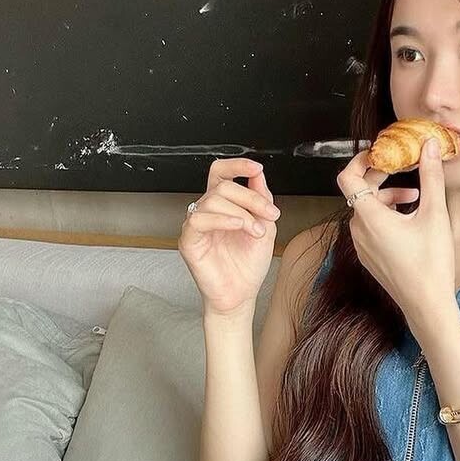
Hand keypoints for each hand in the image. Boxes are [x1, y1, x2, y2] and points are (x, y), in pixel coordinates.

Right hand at [178, 157, 281, 314]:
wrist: (241, 295)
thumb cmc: (248, 266)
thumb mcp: (264, 227)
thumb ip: (261, 200)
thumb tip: (258, 174)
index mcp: (224, 206)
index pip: (221, 173)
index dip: (236, 165)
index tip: (256, 168)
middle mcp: (208, 212)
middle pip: (223, 185)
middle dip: (251, 197)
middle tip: (271, 215)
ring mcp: (196, 225)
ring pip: (213, 199)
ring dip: (242, 212)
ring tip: (257, 231)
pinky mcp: (189, 240)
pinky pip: (199, 220)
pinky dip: (223, 219)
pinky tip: (238, 226)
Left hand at [337, 135, 455, 323]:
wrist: (427, 305)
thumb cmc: (430, 264)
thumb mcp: (434, 214)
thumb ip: (430, 176)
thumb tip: (427, 146)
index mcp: (369, 217)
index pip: (347, 177)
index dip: (360, 160)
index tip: (380, 153)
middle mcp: (359, 230)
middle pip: (360, 192)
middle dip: (381, 177)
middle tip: (404, 169)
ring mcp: (361, 245)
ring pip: (367, 210)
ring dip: (387, 198)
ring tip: (415, 199)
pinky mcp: (369, 256)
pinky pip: (370, 227)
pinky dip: (385, 216)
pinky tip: (409, 221)